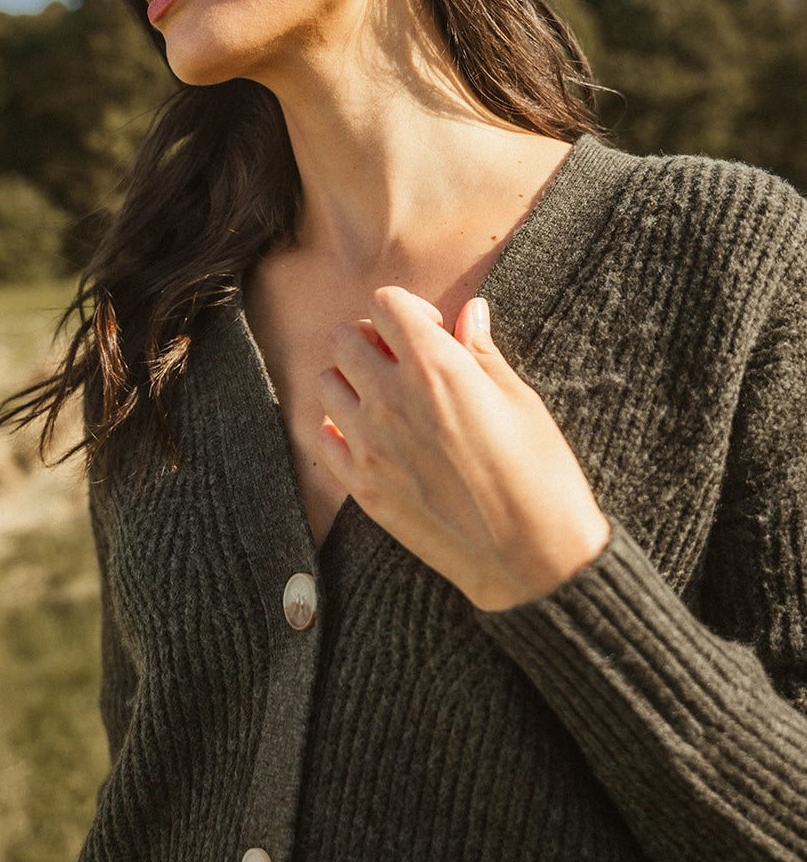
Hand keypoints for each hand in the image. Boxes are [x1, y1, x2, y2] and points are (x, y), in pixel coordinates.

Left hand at [317, 286, 609, 610]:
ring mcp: (369, 444)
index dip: (407, 310)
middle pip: (344, 337)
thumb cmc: (540, 475)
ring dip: (351, 380)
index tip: (430, 332)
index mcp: (434, 367)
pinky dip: (339, 427)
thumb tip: (470, 311)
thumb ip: (481, 351)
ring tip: (387, 400)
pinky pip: (322, 437)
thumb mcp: (520, 400)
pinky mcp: (361, 487)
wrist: (532, 558)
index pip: (385, 303)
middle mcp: (391, 399)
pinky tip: (373, 437)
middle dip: (372, 339)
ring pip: (326, 383)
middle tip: (403, 363)